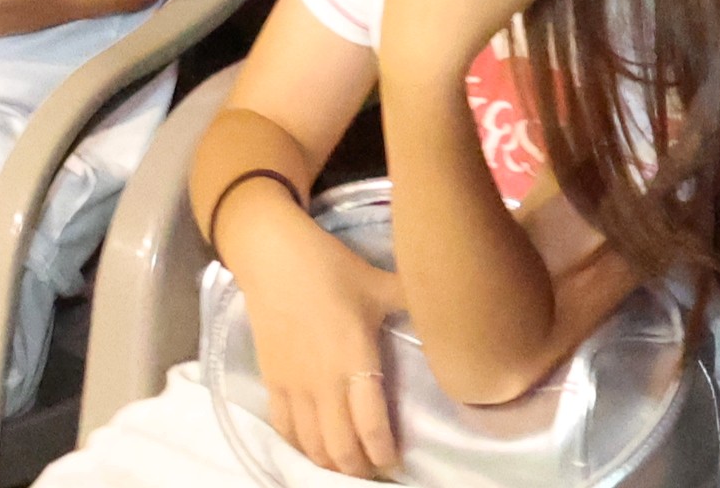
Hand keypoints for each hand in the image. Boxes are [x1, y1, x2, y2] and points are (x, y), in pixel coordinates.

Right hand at [233, 208, 415, 481]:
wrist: (270, 254)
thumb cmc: (329, 266)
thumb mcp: (378, 282)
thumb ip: (411, 300)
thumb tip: (448, 304)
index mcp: (354, 359)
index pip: (371, 427)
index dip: (385, 455)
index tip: (396, 463)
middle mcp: (323, 382)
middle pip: (341, 449)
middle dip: (360, 469)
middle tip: (375, 467)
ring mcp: (294, 385)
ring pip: (312, 446)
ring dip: (332, 462)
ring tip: (348, 462)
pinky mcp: (271, 381)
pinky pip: (285, 429)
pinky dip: (301, 446)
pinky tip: (315, 445)